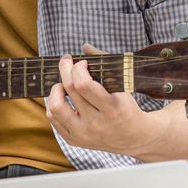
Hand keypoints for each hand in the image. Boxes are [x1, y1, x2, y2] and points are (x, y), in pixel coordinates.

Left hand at [45, 44, 164, 157]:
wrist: (135, 137)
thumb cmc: (127, 106)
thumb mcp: (124, 85)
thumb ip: (105, 62)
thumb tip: (84, 46)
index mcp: (112, 109)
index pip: (83, 85)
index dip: (78, 68)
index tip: (82, 62)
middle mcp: (97, 124)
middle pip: (69, 90)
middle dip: (65, 69)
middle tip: (67, 61)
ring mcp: (84, 134)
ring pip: (55, 107)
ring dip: (55, 89)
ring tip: (63, 83)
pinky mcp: (74, 140)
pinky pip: (53, 118)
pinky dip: (54, 103)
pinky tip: (63, 97)